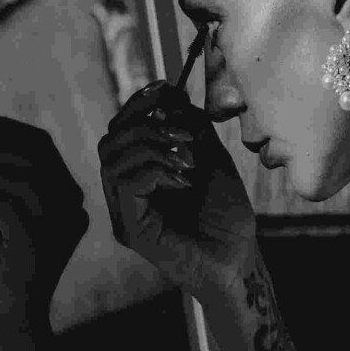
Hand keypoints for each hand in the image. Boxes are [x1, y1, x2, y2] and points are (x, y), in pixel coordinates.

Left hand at [0, 119, 87, 327]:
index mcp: (70, 198)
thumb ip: (5, 173)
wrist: (13, 312)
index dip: (4, 127)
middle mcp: (72, 209)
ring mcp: (57, 225)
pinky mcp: (36, 241)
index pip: (42, 145)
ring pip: (20, 174)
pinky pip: (3, 202)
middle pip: (32, 153)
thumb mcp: (8, 208)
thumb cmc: (6, 261)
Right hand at [97, 82, 256, 296]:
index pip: (121, 130)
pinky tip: (184, 181)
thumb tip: (172, 97)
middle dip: (146, 125)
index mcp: (140, 175)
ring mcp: (124, 212)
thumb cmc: (227, 219)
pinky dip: (155, 171)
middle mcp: (125, 193)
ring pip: (113, 159)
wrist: (239, 262)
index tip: (164, 88)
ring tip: (189, 161)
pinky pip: (125, 184)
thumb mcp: (212, 162)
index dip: (138, 105)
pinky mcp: (130, 229)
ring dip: (153, 147)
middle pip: (110, 140)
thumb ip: (191, 131)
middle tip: (186, 135)